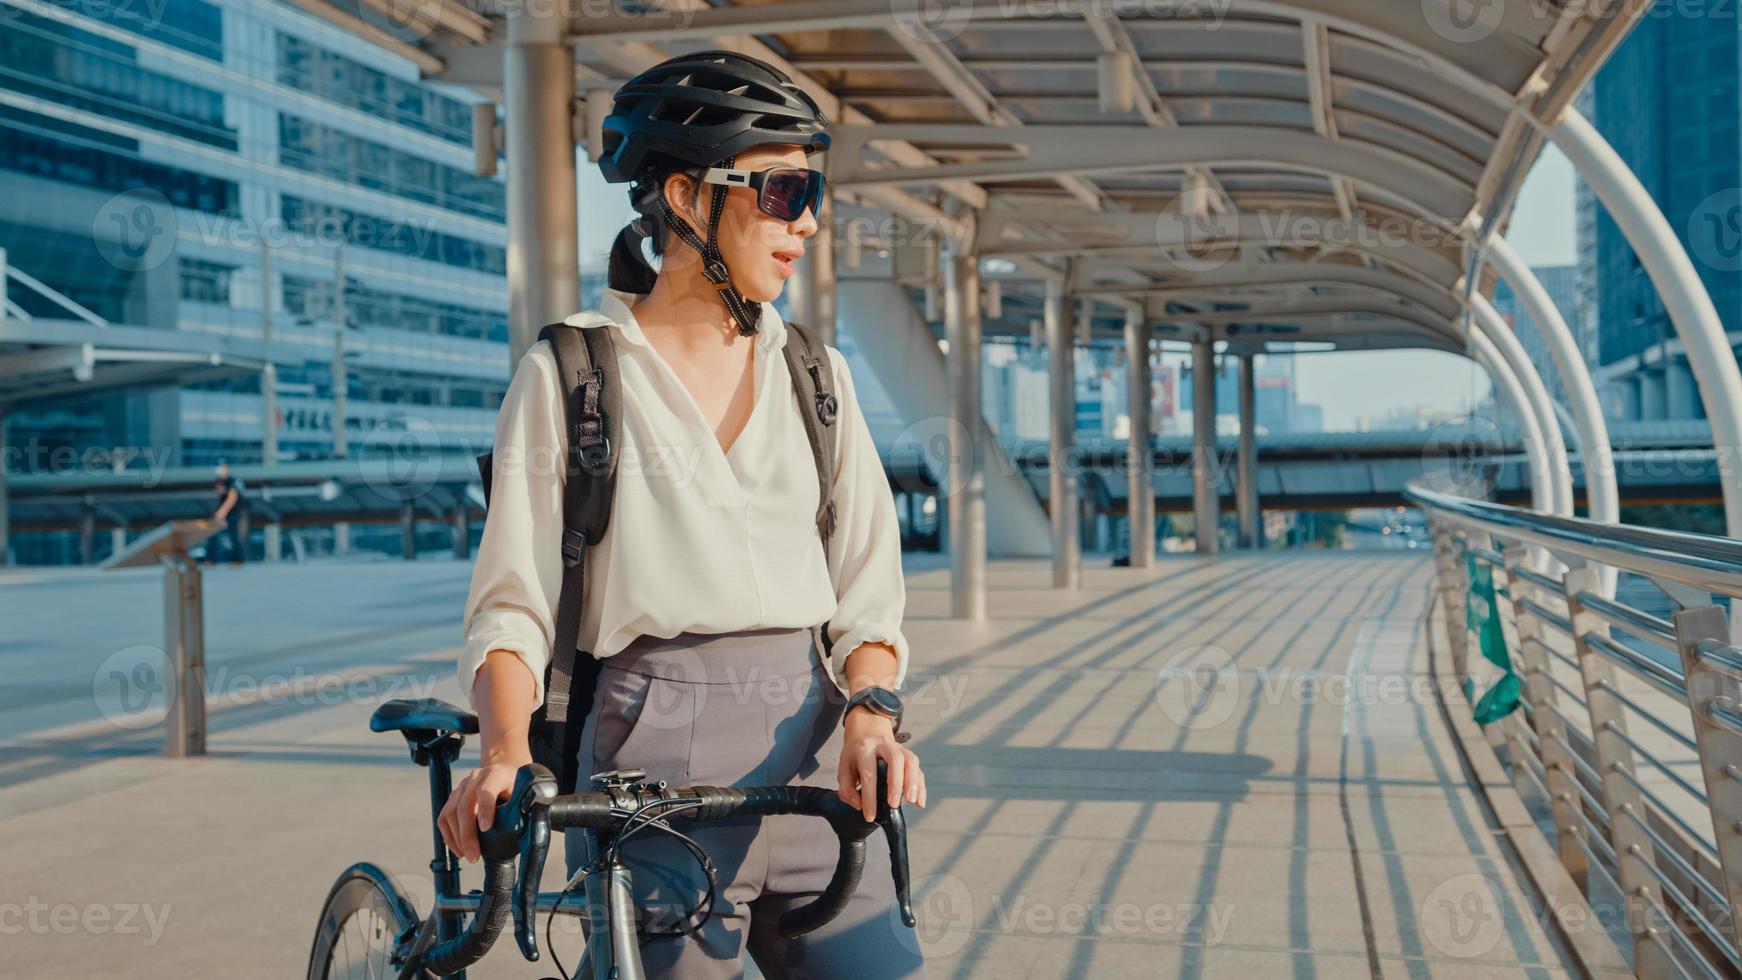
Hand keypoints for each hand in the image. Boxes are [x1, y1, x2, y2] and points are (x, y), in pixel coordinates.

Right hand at [438, 752, 529, 861]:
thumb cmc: (514, 786)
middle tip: (474, 856)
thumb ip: (522, 808)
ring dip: (457, 839)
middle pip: (464, 806)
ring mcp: (461, 787)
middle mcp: (475, 778)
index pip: (486, 790)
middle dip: (468, 835)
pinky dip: (449, 837)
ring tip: (468, 856)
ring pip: (450, 813)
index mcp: (495, 775)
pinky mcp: (452, 798)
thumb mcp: (523, 793)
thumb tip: (528, 832)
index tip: (486, 829)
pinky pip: (444, 818)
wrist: (503, 771)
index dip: (485, 809)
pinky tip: (459, 850)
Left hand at [837, 707, 924, 821]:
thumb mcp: (844, 769)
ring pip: (911, 761)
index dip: (869, 798)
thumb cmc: (855, 755)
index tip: (870, 816)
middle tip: (893, 805)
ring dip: (913, 782)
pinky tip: (919, 802)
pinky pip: (918, 769)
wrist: (867, 732)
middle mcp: (883, 745)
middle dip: (895, 784)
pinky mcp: (909, 755)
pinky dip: (920, 786)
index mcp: (864, 748)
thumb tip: (860, 806)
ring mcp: (899, 748)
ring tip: (911, 801)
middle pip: (895, 760)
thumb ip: (847, 790)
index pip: (868, 774)